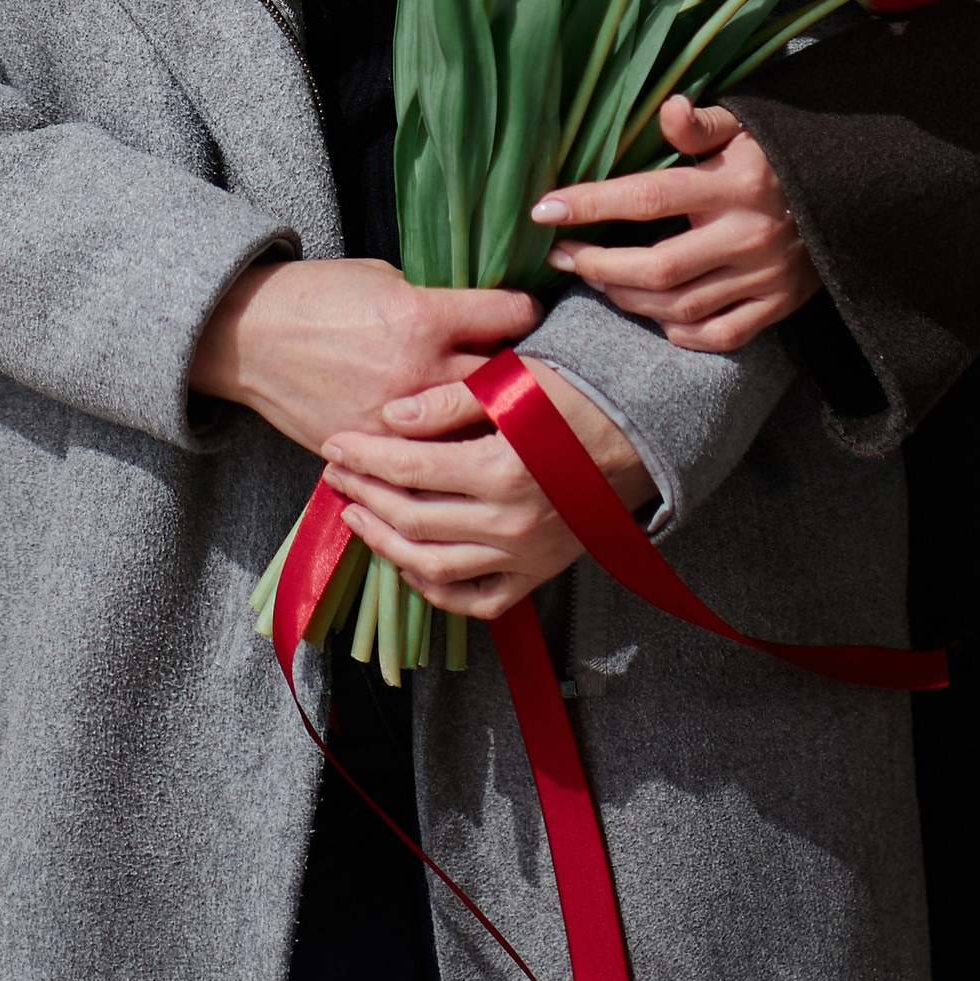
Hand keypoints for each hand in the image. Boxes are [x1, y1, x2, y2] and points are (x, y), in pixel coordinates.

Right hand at [188, 258, 535, 459]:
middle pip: (505, 379)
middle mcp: (417, 372)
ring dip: (491, 420)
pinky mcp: (371, 448)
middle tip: (531, 369)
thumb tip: (487, 316)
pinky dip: (446, 451)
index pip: (511, 315)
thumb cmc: (320, 296)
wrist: (250, 337)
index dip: (528, 312)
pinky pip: (429, 460)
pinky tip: (457, 443)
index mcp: (425, 317)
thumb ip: (440, 302)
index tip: (530, 316)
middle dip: (523, 372)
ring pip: (473, 429)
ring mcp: (394, 419)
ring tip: (504, 413)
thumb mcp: (388, 279)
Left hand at [322, 364, 653, 621]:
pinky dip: (437, 590)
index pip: (410, 467)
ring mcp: (526, 554)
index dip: (365, 456)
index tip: (335, 443)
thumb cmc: (581, 396)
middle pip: (414, 518)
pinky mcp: (539, 573)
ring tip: (357, 516)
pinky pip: (477, 600)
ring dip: (385, 543)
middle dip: (365, 494)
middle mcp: (512, 521)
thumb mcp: (518, 380)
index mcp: (504, 468)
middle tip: (337, 473)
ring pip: (434, 566)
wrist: (645, 434)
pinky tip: (409, 565)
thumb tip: (391, 416)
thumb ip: (451, 399)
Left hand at [527, 101, 820, 352]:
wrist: (853, 195)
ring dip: (627, 299)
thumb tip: (668, 107)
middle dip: (597, 266)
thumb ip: (702, 125)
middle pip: (655, 268)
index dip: (592, 204)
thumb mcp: (746, 129)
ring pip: (679, 307)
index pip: (649, 197)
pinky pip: (718, 335)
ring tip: (600, 280)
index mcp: (734, 184)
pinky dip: (680, 332)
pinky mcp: (778, 306)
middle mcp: (748, 234)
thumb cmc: (779, 158)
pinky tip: (657, 315)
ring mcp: (764, 277)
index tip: (546, 209)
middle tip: (564, 257)